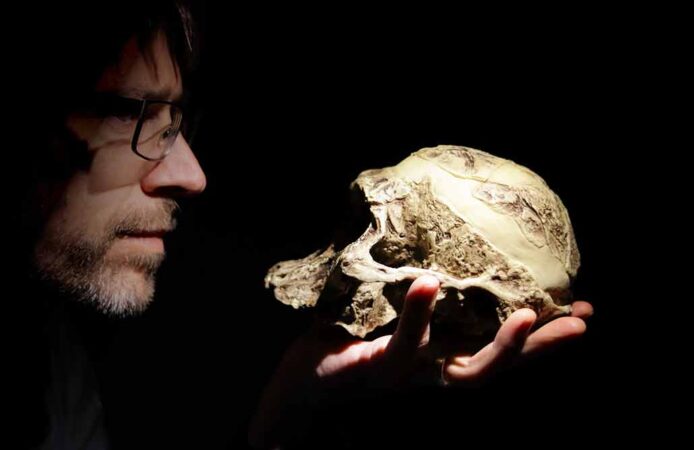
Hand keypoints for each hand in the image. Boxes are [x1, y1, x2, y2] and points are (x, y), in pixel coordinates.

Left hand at [248, 275, 591, 446]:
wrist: (300, 383)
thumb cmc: (347, 343)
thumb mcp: (388, 318)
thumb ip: (417, 299)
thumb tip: (436, 252)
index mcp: (439, 358)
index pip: (497, 349)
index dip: (541, 338)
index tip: (583, 312)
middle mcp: (432, 375)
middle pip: (496, 369)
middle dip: (541, 351)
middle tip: (581, 324)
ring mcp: (408, 378)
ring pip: (462, 372)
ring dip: (500, 348)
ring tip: (529, 313)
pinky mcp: (374, 371)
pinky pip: (400, 347)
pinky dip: (417, 316)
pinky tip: (430, 282)